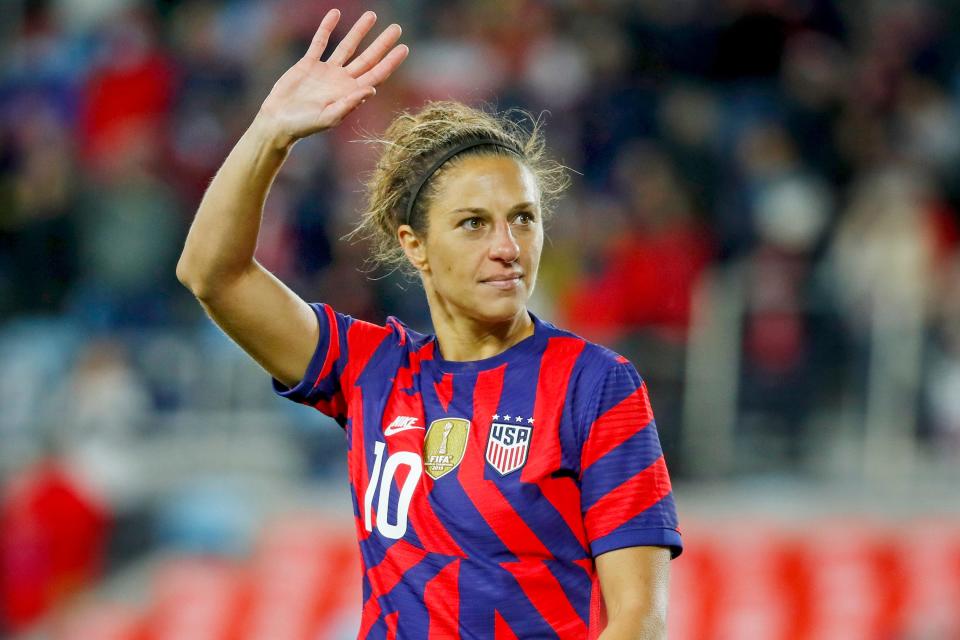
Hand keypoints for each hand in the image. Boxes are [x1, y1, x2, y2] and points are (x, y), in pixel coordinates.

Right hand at [257, 9, 407, 145]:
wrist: (278, 121)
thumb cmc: (304, 125)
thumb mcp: (329, 117)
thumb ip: (350, 104)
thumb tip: (372, 90)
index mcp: (350, 94)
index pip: (376, 74)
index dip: (390, 61)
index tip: (404, 47)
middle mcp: (342, 81)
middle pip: (367, 58)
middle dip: (382, 43)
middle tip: (397, 28)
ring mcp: (326, 71)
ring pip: (347, 46)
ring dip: (359, 31)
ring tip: (371, 15)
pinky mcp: (308, 64)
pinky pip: (320, 42)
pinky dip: (327, 28)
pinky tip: (335, 13)